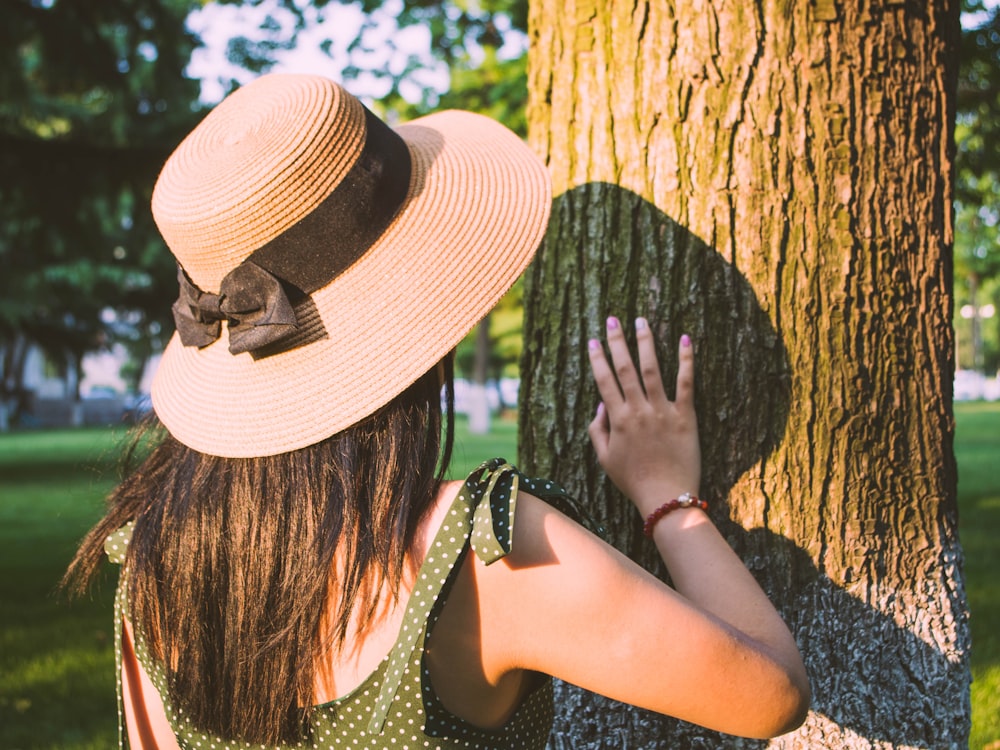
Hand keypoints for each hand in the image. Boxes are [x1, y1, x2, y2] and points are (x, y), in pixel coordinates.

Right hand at [587, 317, 700, 515]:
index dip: (598, 359)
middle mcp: (638, 411)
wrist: (666, 497)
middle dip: (618, 342)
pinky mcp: (686, 416)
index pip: (605, 381)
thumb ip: (597, 431)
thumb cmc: (634, 481)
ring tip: (641, 321)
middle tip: (613, 319)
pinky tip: (684, 338)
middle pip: (626, 368)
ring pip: (652, 369)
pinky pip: (686, 383)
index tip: (594, 340)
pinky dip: (686, 360)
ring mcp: (663, 411)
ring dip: (646, 342)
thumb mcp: (605, 459)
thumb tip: (600, 406)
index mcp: (618, 420)